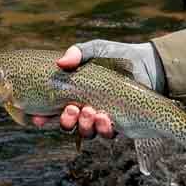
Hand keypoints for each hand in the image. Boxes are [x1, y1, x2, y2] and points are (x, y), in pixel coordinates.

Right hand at [31, 40, 165, 140]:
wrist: (148, 64)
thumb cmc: (118, 56)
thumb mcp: (96, 50)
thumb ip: (78, 52)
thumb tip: (61, 62)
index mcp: (75, 95)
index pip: (54, 111)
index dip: (44, 118)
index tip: (37, 117)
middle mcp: (86, 109)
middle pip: (69, 126)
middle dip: (66, 122)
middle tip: (72, 109)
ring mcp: (103, 118)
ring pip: (87, 133)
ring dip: (85, 126)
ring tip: (91, 111)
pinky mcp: (120, 124)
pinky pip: (108, 134)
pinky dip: (104, 128)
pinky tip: (105, 116)